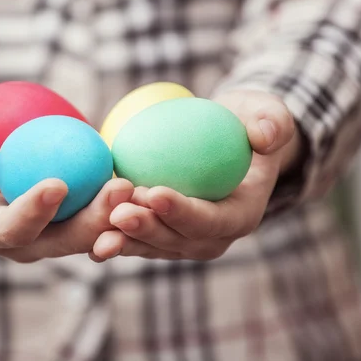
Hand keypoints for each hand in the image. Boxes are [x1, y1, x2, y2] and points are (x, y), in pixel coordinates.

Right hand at [0, 124, 133, 262]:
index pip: (10, 230)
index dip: (33, 213)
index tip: (56, 185)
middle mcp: (19, 239)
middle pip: (61, 240)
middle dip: (94, 221)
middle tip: (120, 189)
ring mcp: (45, 229)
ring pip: (85, 230)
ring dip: (115, 214)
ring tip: (139, 185)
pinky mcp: (63, 212)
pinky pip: (92, 208)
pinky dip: (115, 199)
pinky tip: (138, 176)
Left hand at [90, 90, 301, 261]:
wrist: (228, 142)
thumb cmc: (247, 125)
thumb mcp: (267, 114)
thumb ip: (271, 123)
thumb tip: (264, 136)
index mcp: (241, 215)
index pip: (213, 220)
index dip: (185, 212)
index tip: (156, 192)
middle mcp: (213, 237)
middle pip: (177, 241)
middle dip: (148, 231)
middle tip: (120, 212)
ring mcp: (185, 240)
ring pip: (153, 246)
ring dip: (125, 240)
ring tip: (98, 232)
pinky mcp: (162, 234)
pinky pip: (138, 239)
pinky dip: (115, 237)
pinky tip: (89, 236)